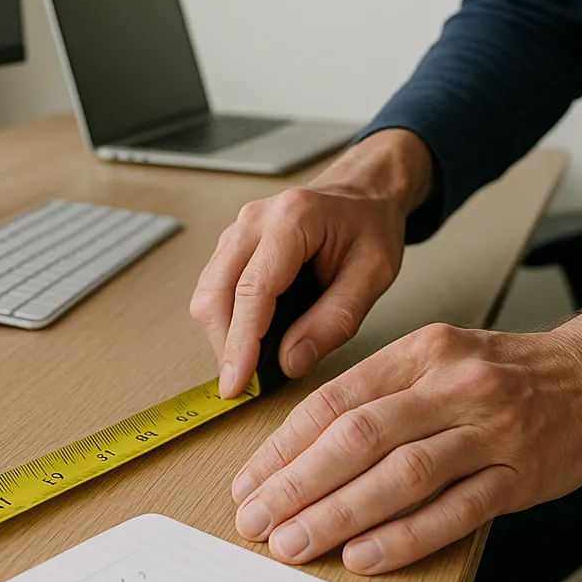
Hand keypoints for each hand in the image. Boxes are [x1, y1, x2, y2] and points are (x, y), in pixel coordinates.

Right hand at [190, 129, 433, 398]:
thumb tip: (290, 361)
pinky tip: (249, 341)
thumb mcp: (373, 275)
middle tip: (244, 386)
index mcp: (292, 219)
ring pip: (207, 293)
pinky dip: (225, 321)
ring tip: (250, 366)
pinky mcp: (232, 246)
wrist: (363, 195)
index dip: (241, 343)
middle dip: (225, 346)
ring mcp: (237, 231)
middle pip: (216, 292)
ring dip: (222, 335)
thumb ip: (335, 320)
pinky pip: (214, 288)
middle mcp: (254, 220)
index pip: (252, 290)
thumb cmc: (370, 228)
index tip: (237, 383)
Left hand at [230, 303, 581, 573]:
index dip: (284, 446)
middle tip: (258, 520)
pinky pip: (454, 511)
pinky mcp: (521, 476)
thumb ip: (379, 392)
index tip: (250, 482)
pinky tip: (365, 556)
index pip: (335, 401)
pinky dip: (405, 537)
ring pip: (401, 475)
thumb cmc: (507, 374)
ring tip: (296, 544)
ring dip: (339, 515)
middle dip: (297, 484)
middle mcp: (452, 386)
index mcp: (422, 352)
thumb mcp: (439, 357)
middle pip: (358, 437)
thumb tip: (300, 447)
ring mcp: (490, 432)